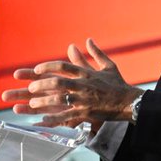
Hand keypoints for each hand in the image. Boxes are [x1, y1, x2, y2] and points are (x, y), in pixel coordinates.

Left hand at [1, 38, 140, 128]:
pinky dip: (53, 119)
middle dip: (42, 84)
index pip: (63, 66)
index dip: (48, 67)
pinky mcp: (86, 113)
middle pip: (58, 82)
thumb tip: (88, 40)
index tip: (36, 69)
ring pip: (60, 99)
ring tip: (32, 103)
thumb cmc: (118, 84)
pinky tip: (42, 121)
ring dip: (44, 101)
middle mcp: (83, 85)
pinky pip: (67, 116)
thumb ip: (95, 53)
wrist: (129, 102)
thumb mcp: (108, 66)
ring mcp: (84, 100)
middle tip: (31, 87)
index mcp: (86, 73)